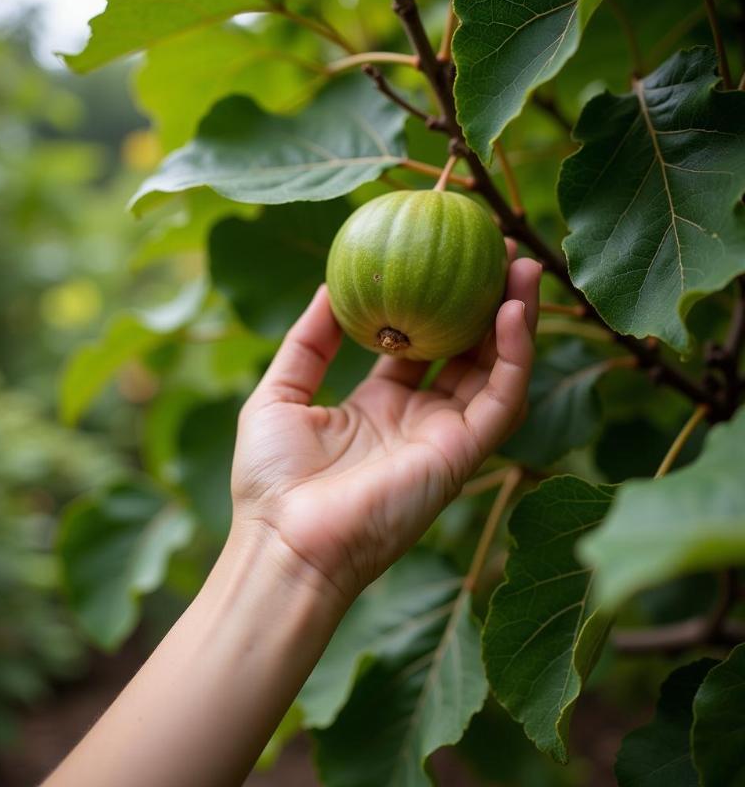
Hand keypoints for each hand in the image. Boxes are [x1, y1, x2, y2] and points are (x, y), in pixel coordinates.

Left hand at [231, 241, 540, 601]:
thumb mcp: (279, 393)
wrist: (284, 542)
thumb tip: (327, 282)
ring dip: (514, 318)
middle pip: (465, 351)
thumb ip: (307, 341)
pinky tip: (512, 310)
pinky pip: (501, 399)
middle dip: (483, 302)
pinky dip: (514, 355)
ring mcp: (443, 439)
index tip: (442, 257)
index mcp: (377, 406)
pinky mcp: (461, 457)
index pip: (419, 345)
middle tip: (495, 250)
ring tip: (523, 265)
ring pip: (495, 371)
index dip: (434, 302)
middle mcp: (417, 420)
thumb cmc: (271, 479)